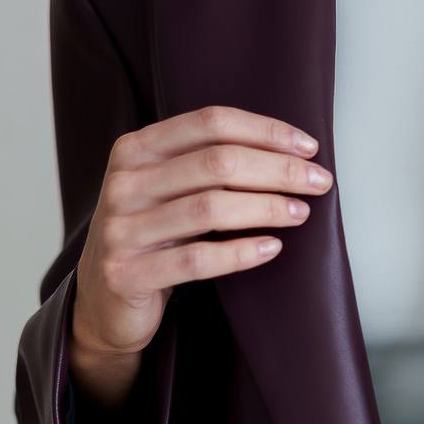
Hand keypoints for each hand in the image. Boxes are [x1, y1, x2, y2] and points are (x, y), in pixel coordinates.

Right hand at [73, 104, 331, 363]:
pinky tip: (271, 248)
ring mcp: (121, 229)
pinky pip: (197, 259)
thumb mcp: (169, 187)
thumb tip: (293, 151)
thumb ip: (208, 162)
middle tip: (319, 182)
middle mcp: (124, 182)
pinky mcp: (127, 273)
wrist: (104, 301)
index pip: (211, 122)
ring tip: (300, 213)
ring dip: (266, 208)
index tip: (309, 148)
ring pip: (210, 208)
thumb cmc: (154, 235)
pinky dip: (241, 252)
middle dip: (278, 170)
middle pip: (217, 162)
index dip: (266, 131)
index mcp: (136, 148)